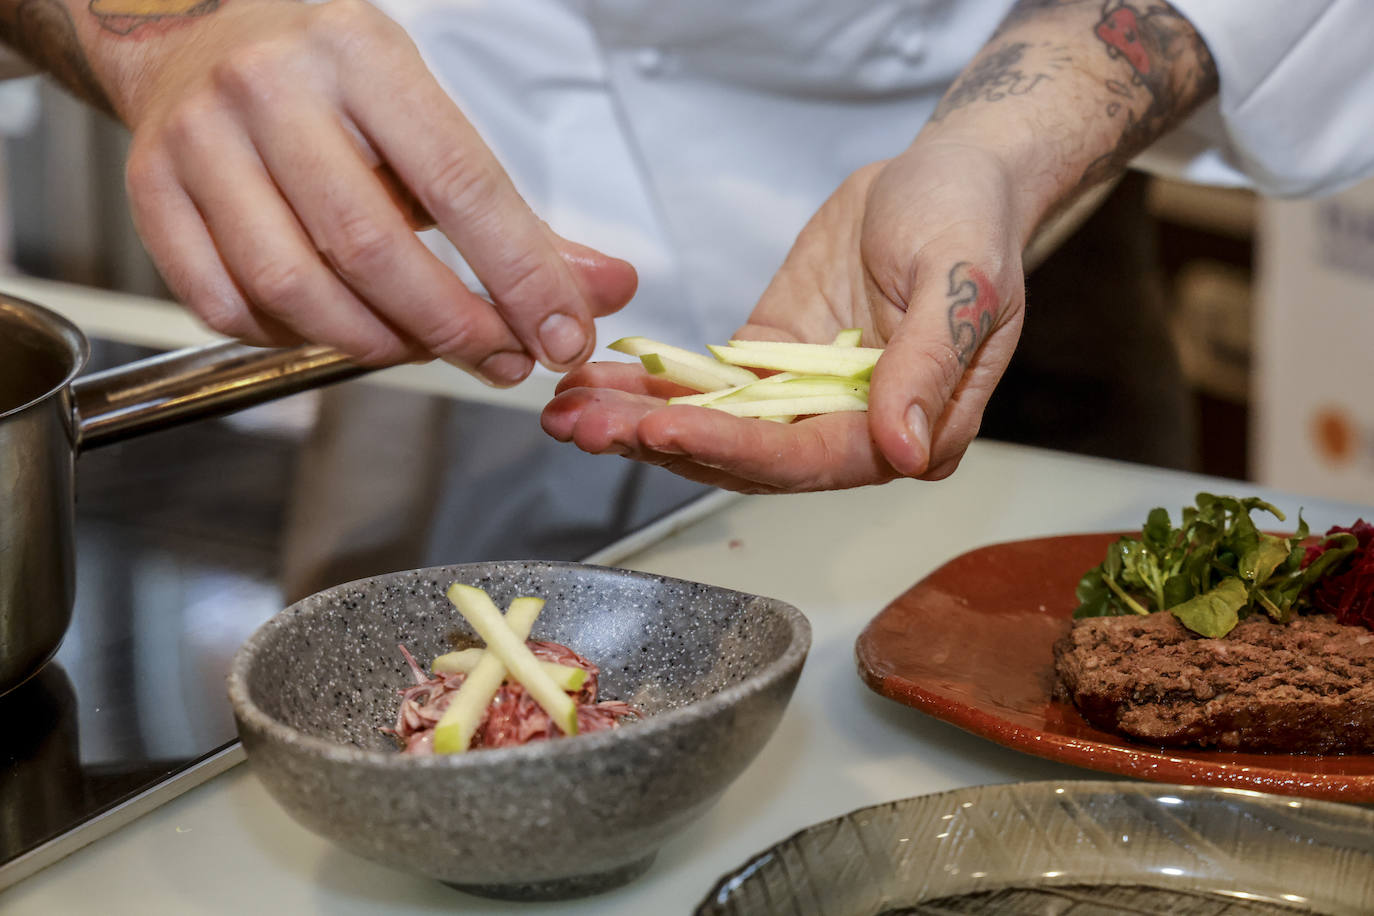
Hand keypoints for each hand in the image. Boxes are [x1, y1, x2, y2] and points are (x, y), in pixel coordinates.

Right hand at [117, 0, 634, 382]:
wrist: (196, 29)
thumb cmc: (333, 81)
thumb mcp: (429, 119)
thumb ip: (519, 217)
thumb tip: (606, 289)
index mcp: (362, 57)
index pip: (460, 185)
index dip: (521, 277)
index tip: (563, 336)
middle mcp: (272, 91)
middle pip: (373, 248)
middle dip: (454, 327)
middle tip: (502, 359)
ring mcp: (200, 143)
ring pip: (295, 287)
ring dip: (377, 343)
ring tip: (424, 348)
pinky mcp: (152, 194)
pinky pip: (227, 305)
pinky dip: (294, 340)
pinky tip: (337, 329)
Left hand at [541, 141, 1025, 490]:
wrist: (946, 175)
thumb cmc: (971, 221)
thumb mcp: (964, 282)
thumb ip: (930, 366)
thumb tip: (902, 450)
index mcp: (910, 429)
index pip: (810, 459)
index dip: (733, 449)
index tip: (661, 429)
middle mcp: (853, 431)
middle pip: (746, 457)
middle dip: (662, 443)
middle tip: (584, 427)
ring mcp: (806, 401)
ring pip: (715, 429)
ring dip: (640, 424)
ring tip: (566, 413)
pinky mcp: (770, 365)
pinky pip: (705, 387)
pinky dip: (651, 387)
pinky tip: (595, 384)